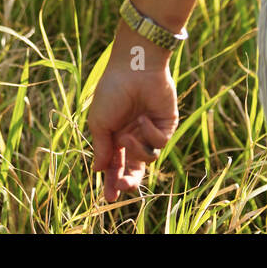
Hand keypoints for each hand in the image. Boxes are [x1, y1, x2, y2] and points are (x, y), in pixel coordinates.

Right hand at [86, 23, 177, 202]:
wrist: (134, 69)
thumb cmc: (112, 91)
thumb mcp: (99, 122)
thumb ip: (102, 148)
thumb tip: (99, 170)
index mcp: (115, 135)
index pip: (115, 165)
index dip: (112, 181)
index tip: (109, 198)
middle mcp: (133, 135)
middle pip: (135, 168)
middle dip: (128, 180)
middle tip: (123, 187)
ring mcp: (150, 130)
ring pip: (149, 158)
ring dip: (137, 151)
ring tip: (127, 135)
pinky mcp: (167, 125)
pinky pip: (160, 142)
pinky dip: (150, 133)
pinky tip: (144, 118)